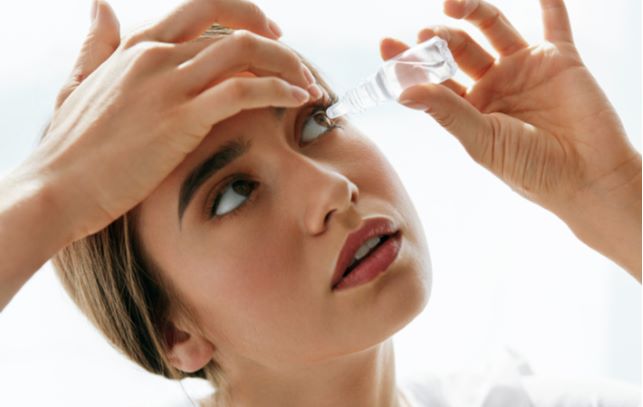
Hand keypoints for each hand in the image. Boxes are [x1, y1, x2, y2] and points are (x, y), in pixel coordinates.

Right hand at [18, 0, 316, 241]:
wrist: (54, 189)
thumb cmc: (69, 147)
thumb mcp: (80, 83)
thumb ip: (97, 45)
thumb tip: (101, 7)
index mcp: (137, 46)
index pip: (203, 9)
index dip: (243, 14)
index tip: (270, 33)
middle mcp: (155, 55)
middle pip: (232, 24)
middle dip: (275, 38)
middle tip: (299, 63)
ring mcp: (168, 84)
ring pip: (245, 51)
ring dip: (287, 65)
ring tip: (309, 87)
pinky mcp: (180, 119)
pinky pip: (243, 91)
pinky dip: (278, 90)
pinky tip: (297, 101)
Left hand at [381, 0, 640, 276]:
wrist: (586, 177)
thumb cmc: (530, 169)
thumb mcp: (481, 140)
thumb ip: (446, 111)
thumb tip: (403, 91)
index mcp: (470, 108)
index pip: (434, 79)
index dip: (411, 63)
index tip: (386, 45)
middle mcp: (493, 86)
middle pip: (459, 50)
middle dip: (440, 39)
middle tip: (425, 34)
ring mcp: (524, 70)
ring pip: (493, 29)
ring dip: (473, 12)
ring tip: (451, 4)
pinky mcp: (559, 60)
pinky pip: (554, 24)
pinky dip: (549, 3)